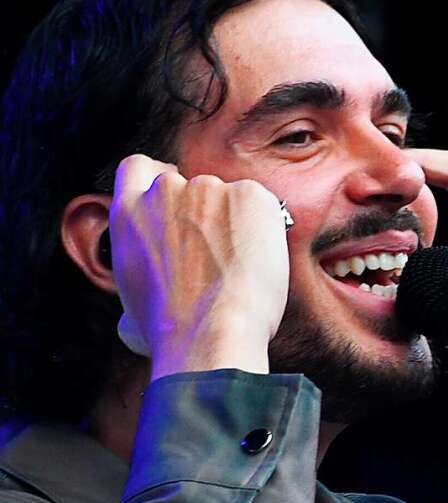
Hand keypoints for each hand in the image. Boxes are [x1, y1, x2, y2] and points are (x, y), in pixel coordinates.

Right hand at [109, 155, 289, 380]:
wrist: (212, 334)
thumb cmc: (171, 333)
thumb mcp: (130, 309)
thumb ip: (137, 283)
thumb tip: (136, 312)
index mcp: (129, 213)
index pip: (137, 168)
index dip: (156, 179)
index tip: (173, 200)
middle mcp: (166, 191)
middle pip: (189, 185)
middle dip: (203, 212)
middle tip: (218, 250)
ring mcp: (209, 189)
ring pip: (227, 198)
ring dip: (234, 221)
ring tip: (239, 265)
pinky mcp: (249, 194)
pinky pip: (259, 205)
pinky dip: (263, 226)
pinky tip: (258, 260)